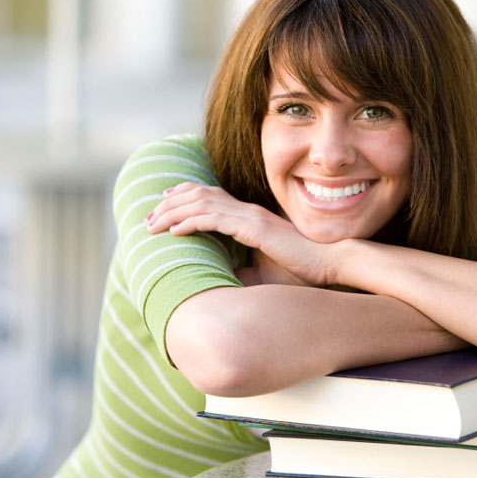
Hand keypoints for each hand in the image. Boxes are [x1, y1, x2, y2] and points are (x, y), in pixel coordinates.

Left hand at [145, 183, 334, 285]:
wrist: (328, 265)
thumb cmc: (300, 270)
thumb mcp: (263, 271)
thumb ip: (241, 271)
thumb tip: (220, 282)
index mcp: (248, 217)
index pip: (209, 196)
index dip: (182, 197)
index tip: (162, 206)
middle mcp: (246, 211)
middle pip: (198, 195)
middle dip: (169, 204)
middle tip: (148, 218)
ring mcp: (250, 218)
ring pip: (201, 204)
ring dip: (173, 213)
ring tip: (153, 225)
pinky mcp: (255, 229)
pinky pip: (216, 220)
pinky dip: (191, 223)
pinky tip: (175, 232)